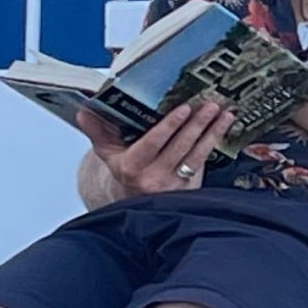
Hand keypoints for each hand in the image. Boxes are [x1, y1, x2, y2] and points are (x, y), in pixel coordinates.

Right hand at [75, 99, 235, 202]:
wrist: (135, 202)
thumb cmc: (123, 169)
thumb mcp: (107, 152)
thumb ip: (97, 130)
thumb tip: (84, 111)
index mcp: (132, 167)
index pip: (153, 143)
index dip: (169, 126)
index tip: (183, 109)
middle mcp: (154, 178)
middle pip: (179, 147)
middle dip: (197, 125)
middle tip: (210, 105)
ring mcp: (174, 185)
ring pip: (196, 156)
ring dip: (211, 133)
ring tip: (223, 114)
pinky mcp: (189, 189)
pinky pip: (204, 163)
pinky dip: (214, 144)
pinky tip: (223, 128)